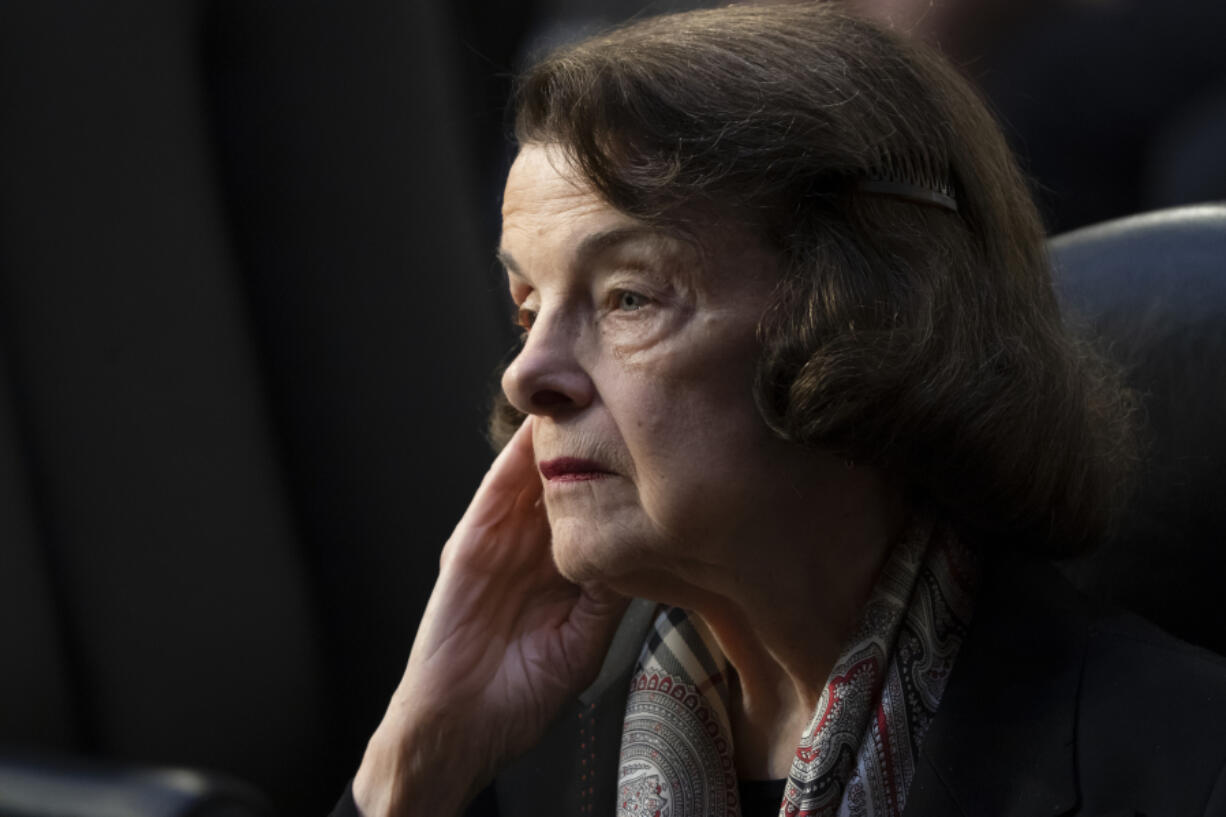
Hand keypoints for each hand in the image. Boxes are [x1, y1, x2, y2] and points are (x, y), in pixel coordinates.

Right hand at [353, 417, 628, 816]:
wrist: (457, 730)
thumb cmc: (518, 697)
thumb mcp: (583, 641)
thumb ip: (610, 596)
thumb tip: (648, 550)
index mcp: (562, 569)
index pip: (595, 506)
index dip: (621, 474)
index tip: (656, 440)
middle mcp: (534, 547)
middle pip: (566, 478)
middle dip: (593, 439)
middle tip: (627, 395)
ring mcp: (501, 541)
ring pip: (533, 474)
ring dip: (558, 435)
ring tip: (590, 393)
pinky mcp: (469, 543)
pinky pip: (495, 493)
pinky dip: (516, 459)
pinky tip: (540, 429)